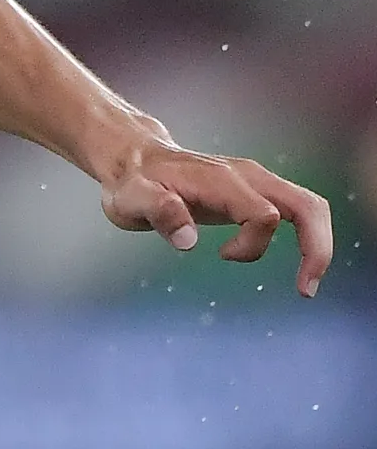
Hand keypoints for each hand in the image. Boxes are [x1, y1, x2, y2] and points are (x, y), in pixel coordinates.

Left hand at [99, 137, 333, 296]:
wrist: (134, 159)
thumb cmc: (133, 182)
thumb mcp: (131, 199)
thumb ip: (159, 212)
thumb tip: (188, 241)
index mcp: (222, 181)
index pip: (264, 213)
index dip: (253, 243)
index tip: (221, 255)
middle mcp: (249, 177)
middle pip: (308, 206)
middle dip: (317, 248)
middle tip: (305, 289)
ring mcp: (257, 181)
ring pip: (310, 207)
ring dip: (317, 245)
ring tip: (306, 285)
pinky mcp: (257, 191)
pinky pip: (298, 211)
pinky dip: (308, 238)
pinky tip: (298, 265)